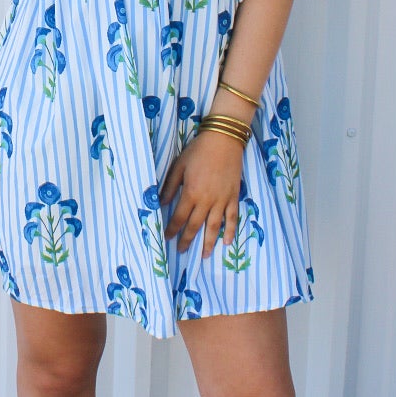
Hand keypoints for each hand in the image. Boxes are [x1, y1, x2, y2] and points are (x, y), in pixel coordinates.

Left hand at [159, 131, 244, 256]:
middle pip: (195, 225)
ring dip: (209, 243)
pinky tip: (227, 242)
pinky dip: (230, 231)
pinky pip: (232, 217)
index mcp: (191, 193)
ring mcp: (222, 200)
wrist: (224, 141)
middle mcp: (206, 200)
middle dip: (187, 240)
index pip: (179, 217)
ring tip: (204, 256)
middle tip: (182, 251)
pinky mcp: (233, 197)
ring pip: (214, 226)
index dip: (172, 229)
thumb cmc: (198, 151)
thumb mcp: (179, 166)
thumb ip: (170, 186)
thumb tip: (162, 203)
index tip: (167, 238)